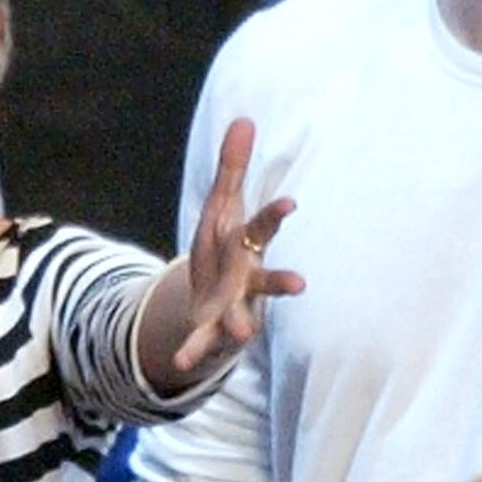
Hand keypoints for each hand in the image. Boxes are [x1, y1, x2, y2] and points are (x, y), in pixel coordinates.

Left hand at [173, 117, 302, 374]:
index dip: (275, 215)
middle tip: (300, 285)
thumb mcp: (221, 206)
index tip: (290, 204)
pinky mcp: (212, 329)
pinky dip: (193, 353)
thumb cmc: (223, 248)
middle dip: (281, 281)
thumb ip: (232, 167)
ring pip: (242, 315)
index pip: (263, 228)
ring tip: (246, 331)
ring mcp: (233, 306)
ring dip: (243, 322)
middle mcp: (247, 278)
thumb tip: (244, 117)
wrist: (214, 300)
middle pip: (265, 278)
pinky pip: (203, 343)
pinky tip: (181, 364)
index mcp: (245, 245)